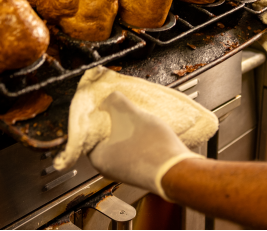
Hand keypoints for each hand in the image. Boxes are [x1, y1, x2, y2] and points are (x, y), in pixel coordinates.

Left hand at [88, 91, 202, 200]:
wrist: (178, 169)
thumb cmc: (152, 148)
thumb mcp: (130, 114)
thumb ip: (114, 101)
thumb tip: (109, 97)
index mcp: (98, 157)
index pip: (88, 131)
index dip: (96, 113)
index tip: (103, 103)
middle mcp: (109, 168)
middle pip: (106, 135)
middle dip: (113, 119)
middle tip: (120, 106)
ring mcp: (126, 170)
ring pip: (121, 141)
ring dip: (127, 128)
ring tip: (135, 115)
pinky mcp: (141, 169)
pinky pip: (133, 148)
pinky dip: (137, 137)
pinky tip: (146, 128)